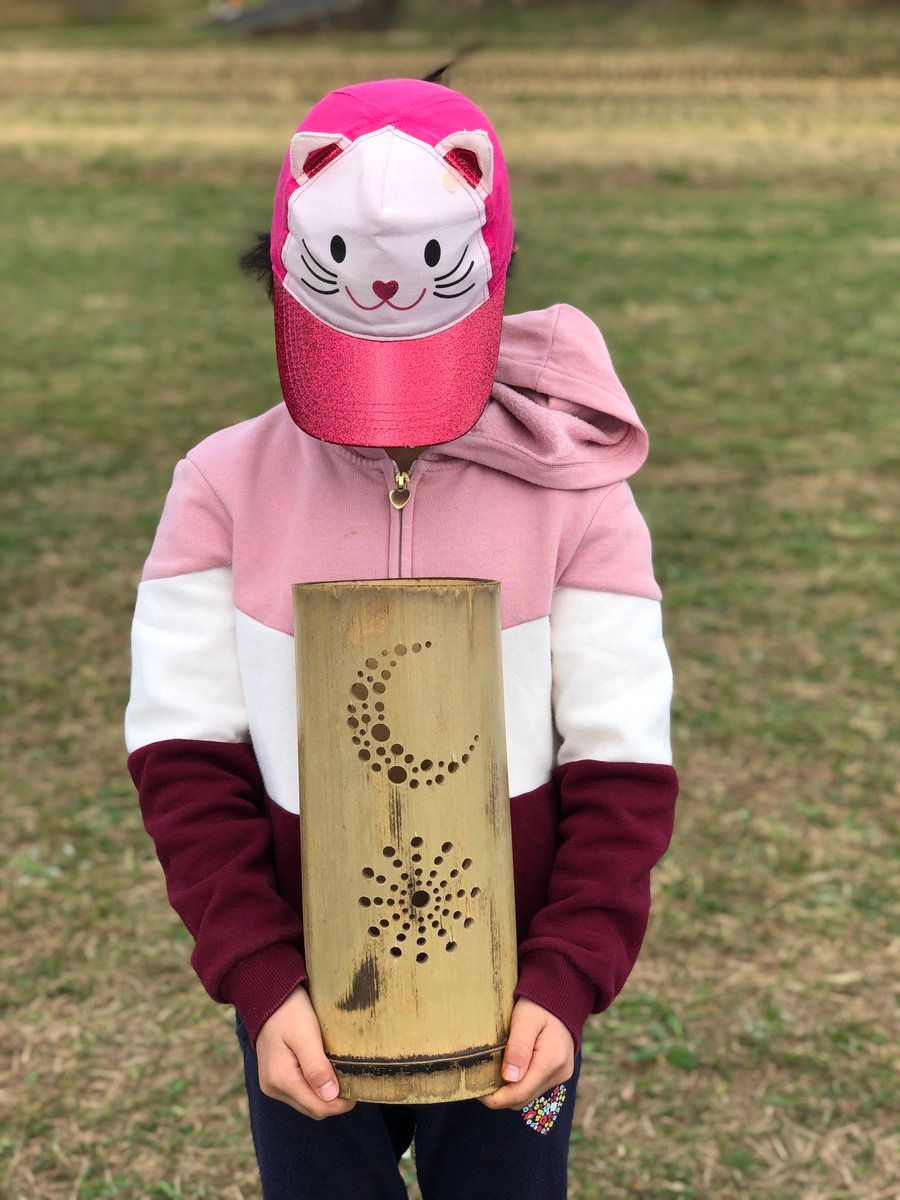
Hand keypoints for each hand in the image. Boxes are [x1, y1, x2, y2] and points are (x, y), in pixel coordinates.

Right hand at [255, 985, 356, 1119]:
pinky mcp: (274, 1077)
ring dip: (324, 1095)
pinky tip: (324, 1072)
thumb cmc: (289, 1011)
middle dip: (333, 1101)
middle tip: (353, 1081)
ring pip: (306, 1102)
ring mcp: (272, 1084)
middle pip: (312, 1108)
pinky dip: (314, 1088)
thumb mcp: (306, 1035)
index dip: (340, 1104)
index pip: (317, 1107)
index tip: (358, 1090)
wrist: (266, 996)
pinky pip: (299, 1092)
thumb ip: (316, 1067)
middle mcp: (273, 1087)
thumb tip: (331, 1096)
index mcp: (281, 1079)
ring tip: (341, 1076)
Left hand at [478, 996, 574, 1110]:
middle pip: (522, 1099)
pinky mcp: (557, 1072)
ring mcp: (560, 1075)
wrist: (561, 996)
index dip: (495, 1098)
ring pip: (528, 1095)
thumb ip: (518, 1048)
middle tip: (478, 1081)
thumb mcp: (525, 1020)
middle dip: (499, 1096)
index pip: (519, 1094)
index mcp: (551, 1062)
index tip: (475, 1091)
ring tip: (490, 1075)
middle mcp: (558, 1073)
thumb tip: (509, 1078)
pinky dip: (518, 1084)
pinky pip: (534, 1087)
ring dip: (508, 1091)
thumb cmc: (539, 1005)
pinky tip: (507, 1071)